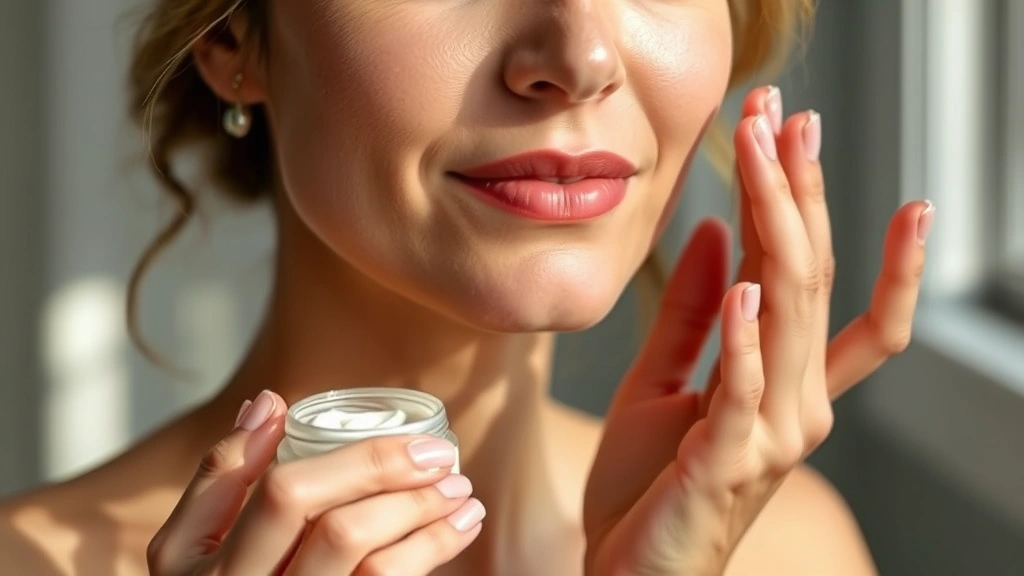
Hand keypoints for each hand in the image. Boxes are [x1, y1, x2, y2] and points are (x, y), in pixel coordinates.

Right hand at [147, 391, 484, 574]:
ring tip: (461, 492)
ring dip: (426, 523)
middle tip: (441, 456)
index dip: (353, 460)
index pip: (285, 497)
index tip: (408, 437)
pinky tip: (456, 529)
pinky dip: (430, 554)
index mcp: (203, 567)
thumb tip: (268, 402)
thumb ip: (220, 474)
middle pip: (340, 532)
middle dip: (398, 486)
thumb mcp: (184, 544)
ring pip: (374, 569)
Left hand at [583, 86, 931, 574]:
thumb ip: (692, 315)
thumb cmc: (647, 487)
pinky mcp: (729, 464)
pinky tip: (745, 284)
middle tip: (788, 117)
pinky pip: (744, 389)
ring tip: (765, 158)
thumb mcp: (660, 383)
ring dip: (779, 231)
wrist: (628, 572)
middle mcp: (795, 402)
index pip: (814, 278)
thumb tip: (717, 233)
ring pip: (793, 315)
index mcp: (781, 381)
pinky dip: (746, 336)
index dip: (808, 202)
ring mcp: (770, 434)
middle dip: (802, 192)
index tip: (792, 130)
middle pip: (812, 278)